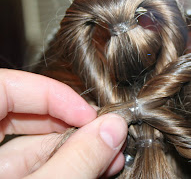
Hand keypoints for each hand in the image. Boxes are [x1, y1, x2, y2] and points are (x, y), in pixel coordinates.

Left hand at [0, 69, 127, 177]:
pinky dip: (70, 164)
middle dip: (74, 125)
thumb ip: (75, 160)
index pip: (6, 87)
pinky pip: (38, 163)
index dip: (51, 93)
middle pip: (26, 115)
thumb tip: (113, 127)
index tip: (87, 114)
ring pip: (36, 143)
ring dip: (79, 148)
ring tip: (112, 154)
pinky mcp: (9, 178)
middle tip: (107, 132)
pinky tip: (98, 165)